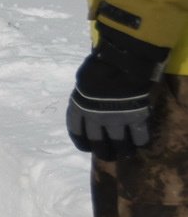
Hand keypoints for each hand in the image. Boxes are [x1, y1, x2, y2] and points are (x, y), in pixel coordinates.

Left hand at [66, 22, 168, 160]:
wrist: (120, 62)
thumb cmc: (98, 65)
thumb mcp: (82, 80)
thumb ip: (83, 94)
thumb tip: (84, 97)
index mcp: (79, 107)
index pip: (76, 131)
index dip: (81, 142)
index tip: (86, 147)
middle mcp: (95, 118)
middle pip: (97, 143)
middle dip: (103, 151)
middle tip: (109, 154)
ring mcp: (115, 119)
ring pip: (119, 143)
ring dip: (123, 150)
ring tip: (126, 152)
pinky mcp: (135, 117)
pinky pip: (138, 135)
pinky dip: (140, 141)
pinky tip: (140, 143)